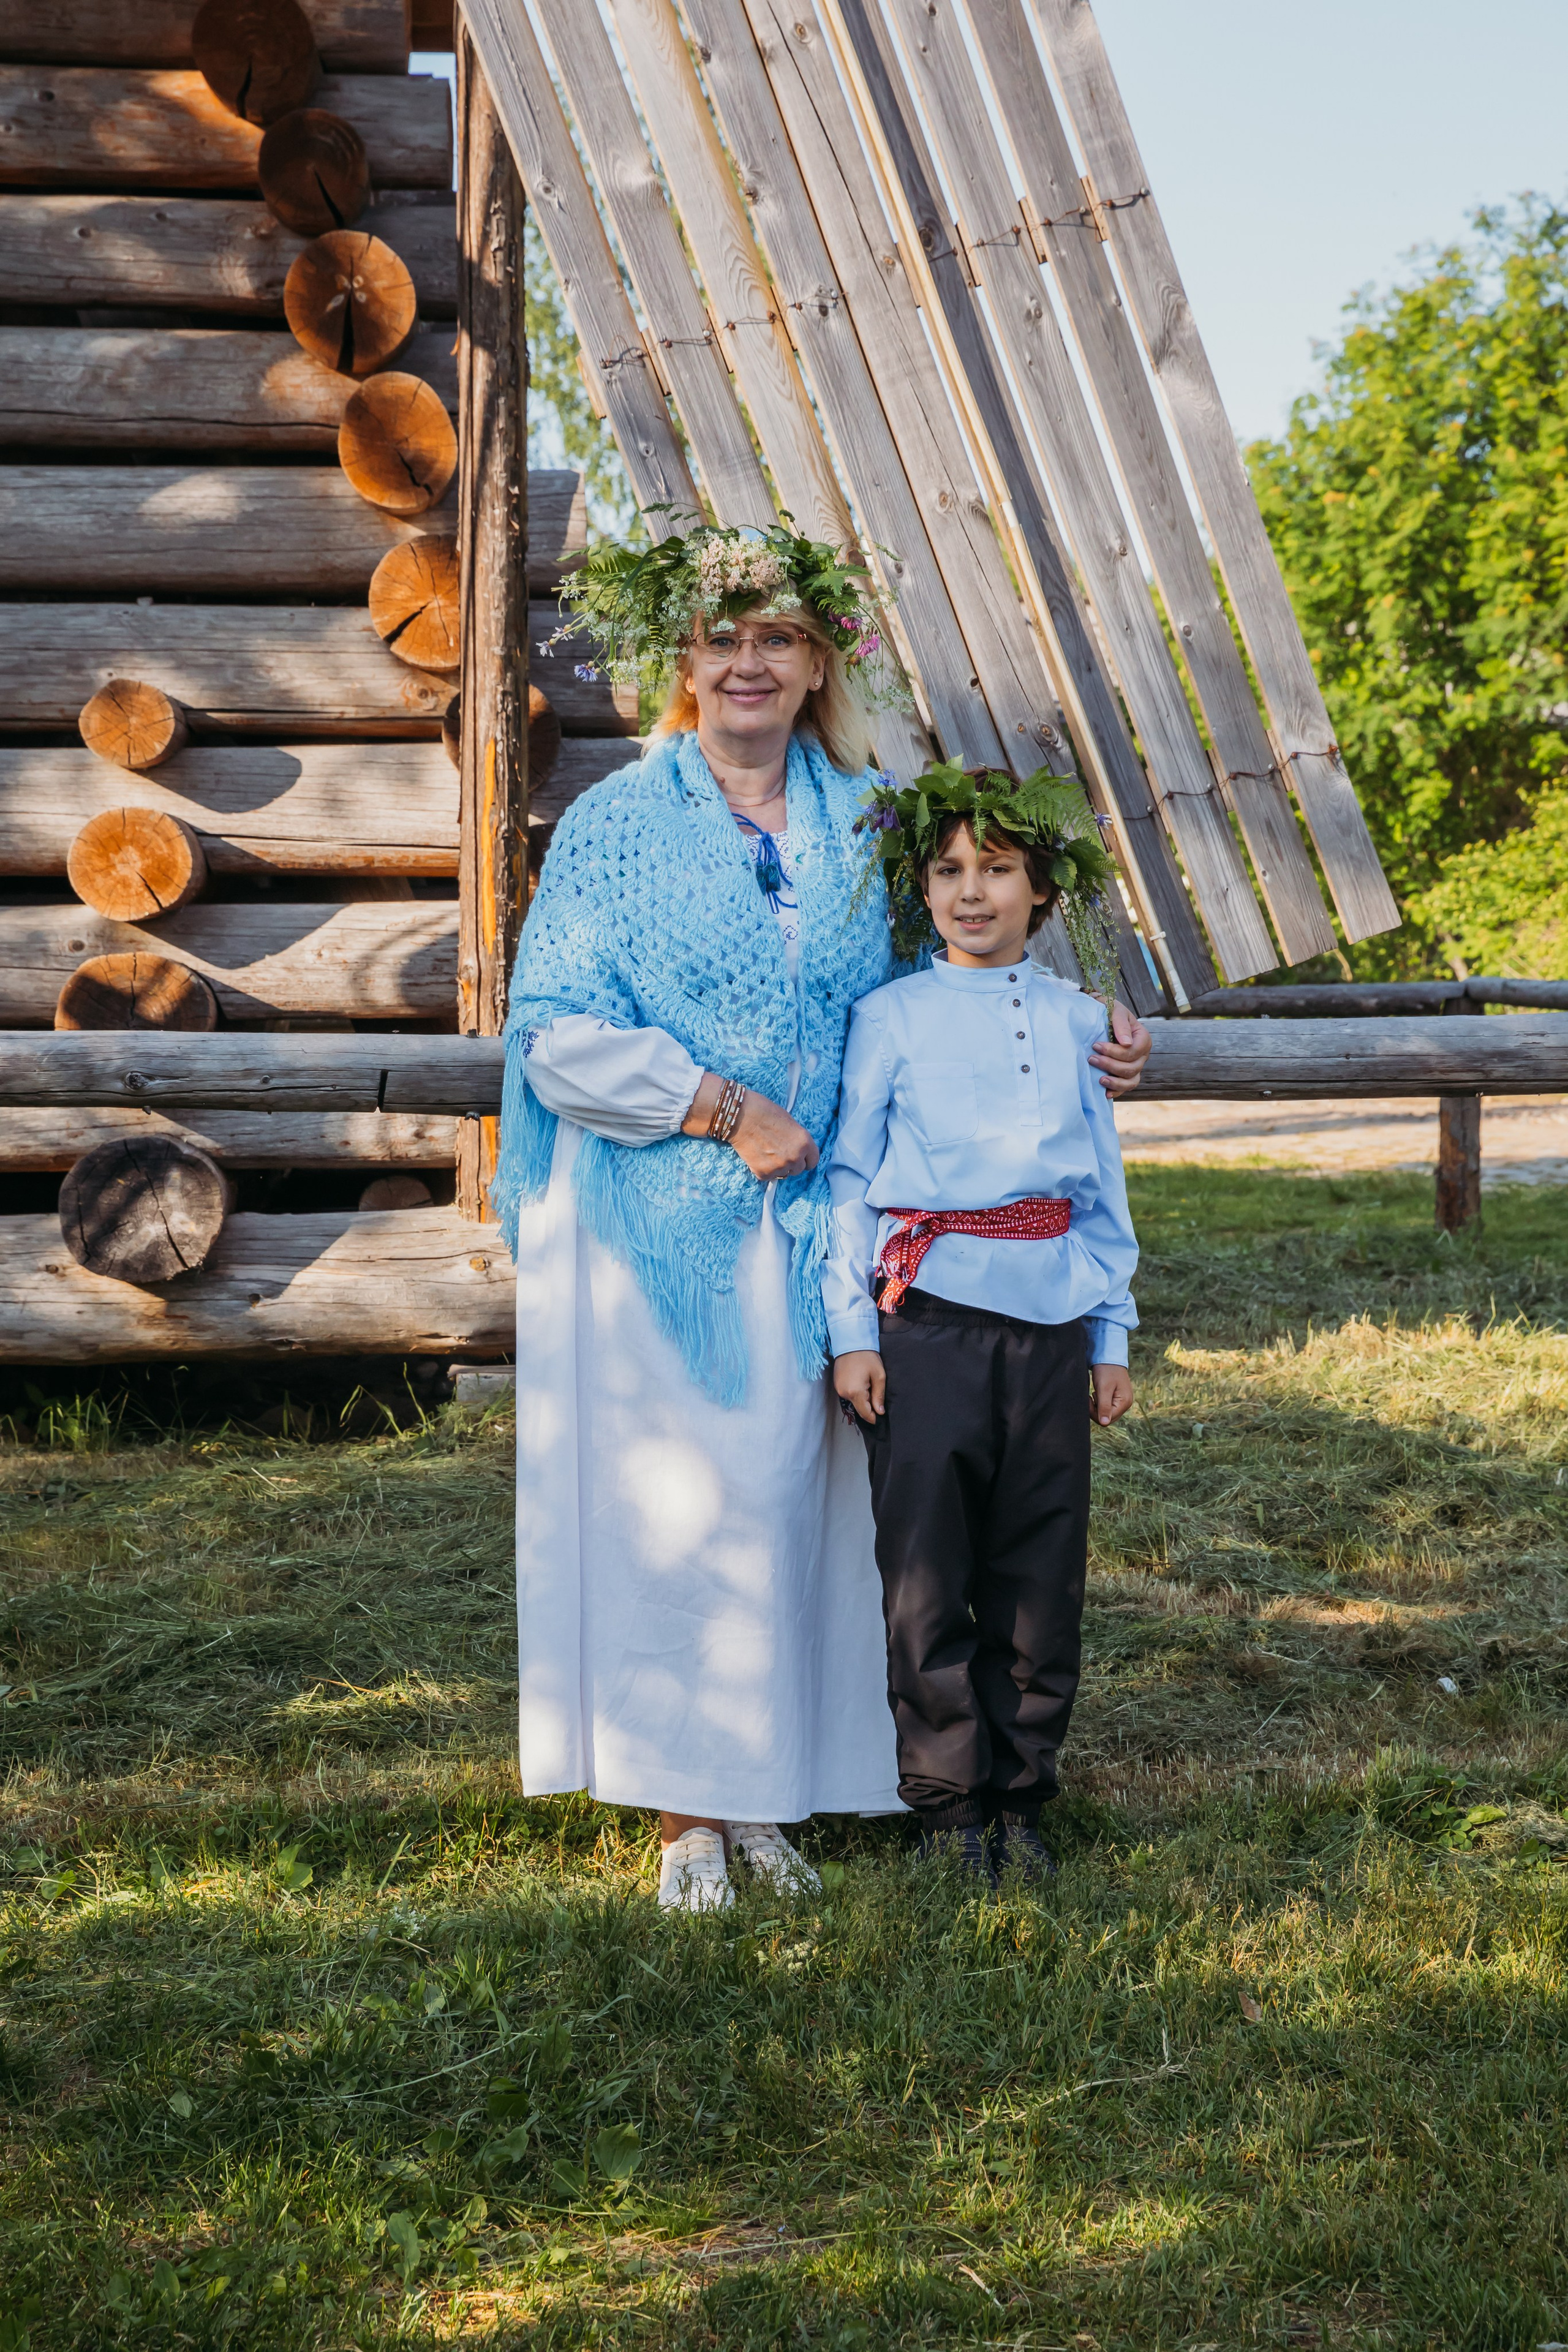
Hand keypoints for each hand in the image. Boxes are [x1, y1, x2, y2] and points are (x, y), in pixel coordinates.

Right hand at [682, 1072, 818, 1179]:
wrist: (740, 1116)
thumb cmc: (764, 1112)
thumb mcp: (789, 1122)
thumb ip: (796, 1139)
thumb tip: (796, 1149)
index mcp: (805, 1142)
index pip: (813, 1161)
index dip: (805, 1159)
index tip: (800, 1158)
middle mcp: (795, 1157)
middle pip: (798, 1170)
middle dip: (790, 1163)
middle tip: (778, 1152)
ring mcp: (779, 1166)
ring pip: (783, 1174)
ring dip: (777, 1167)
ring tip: (766, 1152)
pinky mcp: (763, 1173)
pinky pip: (767, 1177)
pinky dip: (762, 1170)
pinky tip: (757, 1156)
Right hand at [833, 1350, 885, 1423]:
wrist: (851, 1342)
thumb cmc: (867, 1357)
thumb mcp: (879, 1376)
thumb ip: (879, 1395)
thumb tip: (879, 1412)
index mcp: (855, 1392)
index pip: (865, 1413)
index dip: (873, 1418)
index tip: (881, 1418)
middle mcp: (844, 1393)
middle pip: (859, 1408)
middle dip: (869, 1407)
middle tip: (878, 1399)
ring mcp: (838, 1389)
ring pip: (854, 1401)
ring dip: (862, 1399)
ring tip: (870, 1387)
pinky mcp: (836, 1384)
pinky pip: (848, 1394)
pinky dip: (856, 1393)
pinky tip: (862, 1383)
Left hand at [1089, 999, 1151, 1096]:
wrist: (1100, 1018)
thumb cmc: (1108, 1012)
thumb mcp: (1115, 1010)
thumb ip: (1121, 1024)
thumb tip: (1126, 1043)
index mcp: (1142, 1038)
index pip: (1133, 1051)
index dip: (1115, 1052)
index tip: (1096, 1045)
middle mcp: (1142, 1055)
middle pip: (1132, 1067)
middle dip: (1110, 1065)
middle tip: (1091, 1058)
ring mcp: (1135, 1066)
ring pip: (1131, 1081)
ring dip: (1115, 1082)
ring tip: (1099, 1079)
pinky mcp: (1126, 1076)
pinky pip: (1126, 1088)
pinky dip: (1117, 1091)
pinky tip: (1105, 1092)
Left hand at [1091, 1363, 1132, 1425]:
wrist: (1109, 1356)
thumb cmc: (1106, 1370)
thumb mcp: (1104, 1388)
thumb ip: (1104, 1406)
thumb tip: (1104, 1423)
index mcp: (1125, 1403)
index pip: (1107, 1419)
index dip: (1095, 1413)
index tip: (1089, 1399)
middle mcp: (1125, 1404)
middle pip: (1107, 1418)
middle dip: (1095, 1410)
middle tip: (1089, 1397)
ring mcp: (1122, 1401)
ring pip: (1105, 1413)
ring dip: (1097, 1406)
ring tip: (1094, 1393)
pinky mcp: (1117, 1398)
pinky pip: (1106, 1407)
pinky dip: (1099, 1402)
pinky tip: (1097, 1393)